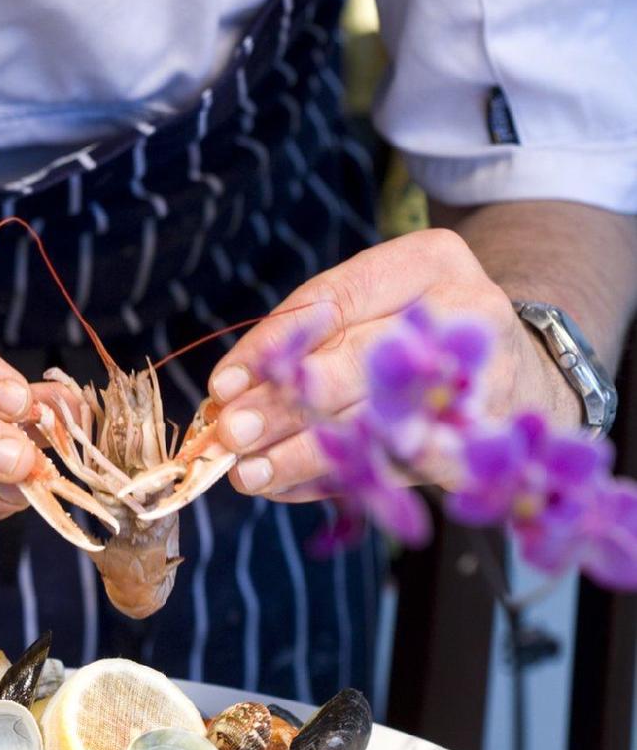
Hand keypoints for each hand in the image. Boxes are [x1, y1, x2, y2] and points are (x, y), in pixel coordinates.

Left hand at [206, 229, 576, 502]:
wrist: (527, 375)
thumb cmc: (420, 334)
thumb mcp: (375, 304)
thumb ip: (308, 334)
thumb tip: (229, 391)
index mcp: (432, 262)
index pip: (337, 299)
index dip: (274, 345)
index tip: (223, 385)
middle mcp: (465, 316)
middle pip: (359, 364)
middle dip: (286, 404)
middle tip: (231, 433)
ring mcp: (482, 383)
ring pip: (375, 425)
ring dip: (304, 453)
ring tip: (249, 473)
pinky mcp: (482, 443)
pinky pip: (396, 468)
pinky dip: (335, 481)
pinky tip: (288, 488)